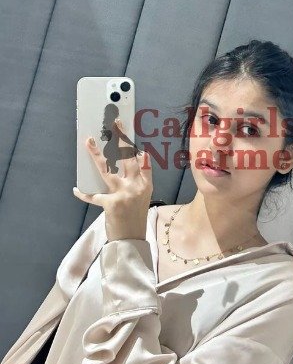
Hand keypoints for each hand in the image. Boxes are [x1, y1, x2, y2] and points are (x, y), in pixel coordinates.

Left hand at [73, 119, 152, 240]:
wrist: (131, 240)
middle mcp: (136, 186)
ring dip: (96, 154)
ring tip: (89, 141)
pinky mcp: (110, 203)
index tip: (127, 130)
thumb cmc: (135, 217)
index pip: (141, 160)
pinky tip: (76, 189)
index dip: (133, 144)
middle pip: (126, 157)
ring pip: (107, 169)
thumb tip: (136, 157)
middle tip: (115, 123)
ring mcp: (123, 194)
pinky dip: (83, 193)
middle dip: (121, 138)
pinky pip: (93, 195)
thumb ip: (140, 177)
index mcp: (146, 184)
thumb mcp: (143, 197)